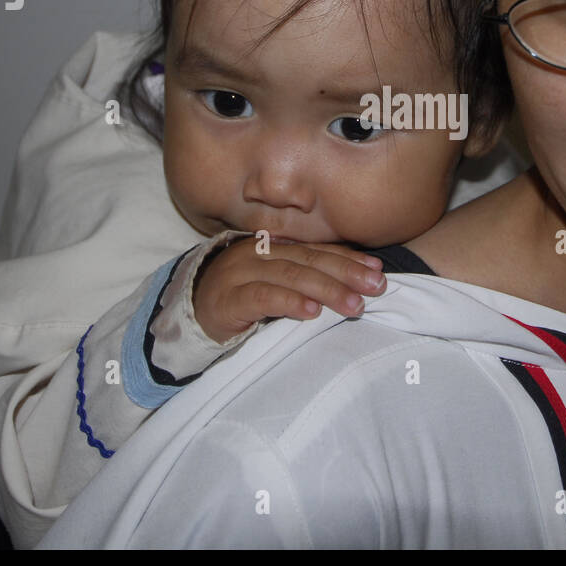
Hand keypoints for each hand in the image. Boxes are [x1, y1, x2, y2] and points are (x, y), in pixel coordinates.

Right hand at [192, 238, 386, 343]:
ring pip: (290, 276)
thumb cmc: (240, 302)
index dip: (348, 258)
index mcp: (272, 247)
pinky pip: (262, 297)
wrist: (188, 317)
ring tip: (353, 304)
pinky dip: (289, 303)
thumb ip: (304, 280)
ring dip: (326, 290)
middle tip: (376, 286)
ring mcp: (239, 274)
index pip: (315, 250)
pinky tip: (311, 313)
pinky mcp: (227, 300)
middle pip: (308, 260)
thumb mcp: (274, 286)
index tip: (377, 270)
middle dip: (345, 272)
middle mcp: (257, 254)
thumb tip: (353, 285)